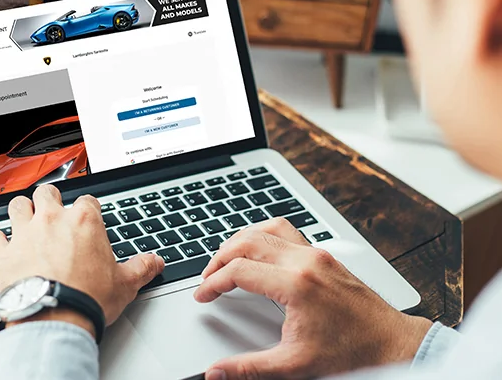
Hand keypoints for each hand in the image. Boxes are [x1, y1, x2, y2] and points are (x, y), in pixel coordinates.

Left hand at [0, 184, 164, 336]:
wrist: (54, 319)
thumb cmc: (87, 300)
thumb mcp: (125, 285)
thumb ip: (141, 268)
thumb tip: (155, 262)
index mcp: (83, 222)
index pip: (86, 201)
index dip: (87, 210)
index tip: (87, 220)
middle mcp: (51, 221)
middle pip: (46, 193)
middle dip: (49, 200)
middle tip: (53, 213)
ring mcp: (24, 235)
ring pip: (17, 205)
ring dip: (21, 211)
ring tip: (26, 221)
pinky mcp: (2, 253)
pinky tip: (1, 246)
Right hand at [194, 218, 432, 378]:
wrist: (392, 345)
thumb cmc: (352, 351)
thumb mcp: (294, 364)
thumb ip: (249, 367)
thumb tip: (217, 373)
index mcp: (296, 284)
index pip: (238, 270)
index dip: (212, 283)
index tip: (203, 296)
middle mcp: (306, 261)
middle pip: (247, 242)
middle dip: (219, 258)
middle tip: (208, 278)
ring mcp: (318, 254)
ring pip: (267, 229)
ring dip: (241, 241)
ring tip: (227, 259)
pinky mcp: (325, 256)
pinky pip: (287, 232)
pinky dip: (264, 237)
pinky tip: (260, 252)